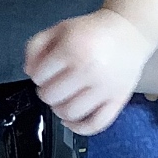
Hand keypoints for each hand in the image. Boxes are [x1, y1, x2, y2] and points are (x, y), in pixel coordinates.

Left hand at [23, 8, 157, 136]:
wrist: (129, 32)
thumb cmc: (90, 31)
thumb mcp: (59, 29)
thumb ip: (36, 46)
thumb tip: (28, 72)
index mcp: (71, 49)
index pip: (39, 76)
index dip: (38, 75)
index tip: (47, 71)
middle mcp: (89, 70)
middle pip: (51, 96)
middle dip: (47, 92)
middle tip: (54, 85)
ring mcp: (105, 88)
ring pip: (70, 113)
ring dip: (59, 110)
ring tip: (62, 99)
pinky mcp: (118, 100)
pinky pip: (96, 124)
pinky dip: (79, 128)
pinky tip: (71, 120)